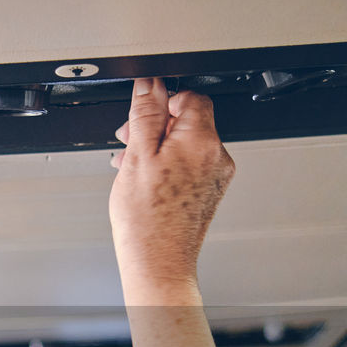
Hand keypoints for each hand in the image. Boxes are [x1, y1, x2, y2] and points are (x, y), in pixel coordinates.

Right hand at [109, 78, 233, 295]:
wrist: (158, 262)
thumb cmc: (147, 219)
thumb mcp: (138, 155)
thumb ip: (145, 113)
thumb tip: (149, 83)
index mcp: (201, 140)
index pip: (191, 96)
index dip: (163, 99)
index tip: (142, 111)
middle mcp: (217, 156)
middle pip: (188, 120)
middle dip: (156, 125)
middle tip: (130, 141)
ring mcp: (216, 176)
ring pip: (186, 144)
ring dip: (158, 147)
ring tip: (133, 166)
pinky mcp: (209, 192)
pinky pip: (190, 165)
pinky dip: (168, 165)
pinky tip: (146, 180)